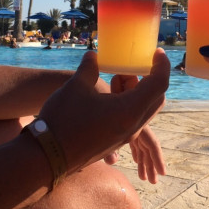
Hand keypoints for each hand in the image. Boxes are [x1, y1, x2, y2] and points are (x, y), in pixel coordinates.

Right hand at [38, 49, 169, 172]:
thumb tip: (94, 55)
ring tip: (114, 80)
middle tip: (131, 67)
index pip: (159, 84)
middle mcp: (134, 126)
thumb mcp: (76, 86)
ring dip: (136, 91)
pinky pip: (134, 119)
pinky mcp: (117, 141)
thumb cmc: (62, 119)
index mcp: (129, 110)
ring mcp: (126, 136)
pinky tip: (108, 95)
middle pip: (157, 98)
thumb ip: (89, 67)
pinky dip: (129, 103)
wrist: (47, 156)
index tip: (157, 52)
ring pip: (145, 109)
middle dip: (150, 78)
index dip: (162, 65)